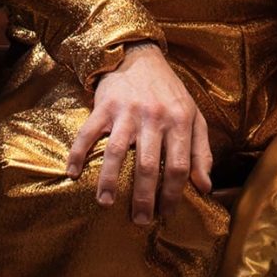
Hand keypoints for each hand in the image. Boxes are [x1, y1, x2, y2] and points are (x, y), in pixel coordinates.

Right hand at [64, 44, 213, 222]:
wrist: (139, 55)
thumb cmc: (169, 92)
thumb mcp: (194, 116)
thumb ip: (201, 151)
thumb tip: (205, 188)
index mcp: (179, 121)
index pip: (179, 166)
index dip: (174, 193)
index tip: (167, 213)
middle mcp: (154, 117)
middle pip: (149, 165)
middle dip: (145, 198)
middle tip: (140, 220)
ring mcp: (127, 111)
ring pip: (118, 153)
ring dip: (110, 181)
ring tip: (106, 204)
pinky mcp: (104, 106)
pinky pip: (88, 133)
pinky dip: (78, 153)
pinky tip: (71, 173)